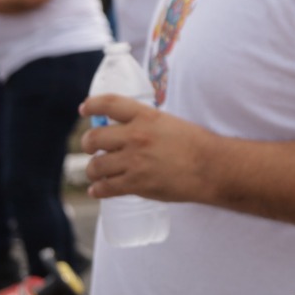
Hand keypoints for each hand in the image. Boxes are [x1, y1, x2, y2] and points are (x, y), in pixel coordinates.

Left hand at [79, 94, 214, 201]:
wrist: (211, 167)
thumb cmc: (195, 144)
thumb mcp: (169, 123)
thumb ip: (147, 123)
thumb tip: (127, 129)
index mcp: (146, 116)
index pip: (108, 104)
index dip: (91, 105)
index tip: (84, 109)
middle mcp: (136, 136)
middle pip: (93, 138)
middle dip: (87, 144)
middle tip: (91, 148)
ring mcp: (134, 161)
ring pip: (95, 166)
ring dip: (92, 170)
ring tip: (97, 172)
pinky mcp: (136, 184)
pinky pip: (105, 188)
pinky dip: (98, 190)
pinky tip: (98, 190)